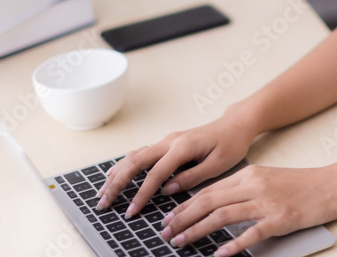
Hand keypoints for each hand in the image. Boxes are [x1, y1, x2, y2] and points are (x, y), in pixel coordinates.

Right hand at [94, 109, 257, 215]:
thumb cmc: (230, 144)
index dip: (141, 194)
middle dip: (117, 184)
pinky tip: (114, 175)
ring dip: (116, 174)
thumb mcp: (218, 165)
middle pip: (135, 162)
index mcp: (182, 147)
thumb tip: (167, 190)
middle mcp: (170, 141)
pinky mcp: (166, 143)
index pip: (155, 174)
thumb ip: (192, 177)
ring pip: (134, 156)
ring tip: (102, 192)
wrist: (234, 125)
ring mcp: (166, 140)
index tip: (131, 211)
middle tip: (104, 203)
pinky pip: (140, 153)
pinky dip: (124, 165)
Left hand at [157, 165, 336, 255]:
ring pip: (222, 215)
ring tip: (180, 242)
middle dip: (182, 218)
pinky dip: (232, 245)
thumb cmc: (299, 184)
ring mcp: (266, 202)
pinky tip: (219, 254)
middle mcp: (253, 185)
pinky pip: (250, 233)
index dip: (184, 205)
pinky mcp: (279, 219)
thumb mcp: (266, 178)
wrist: (331, 185)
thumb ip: (242, 188)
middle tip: (165, 232)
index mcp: (248, 174)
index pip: (208, 190)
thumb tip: (215, 203)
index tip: (168, 218)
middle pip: (209, 201)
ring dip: (197, 230)